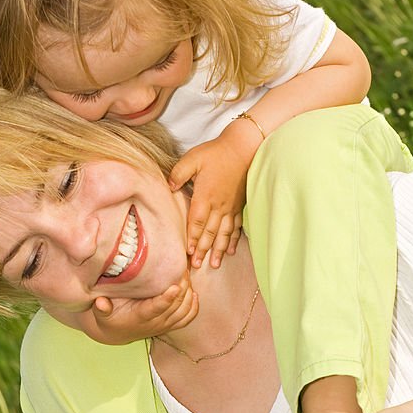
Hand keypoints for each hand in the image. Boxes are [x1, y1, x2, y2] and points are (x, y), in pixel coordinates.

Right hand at [47, 273, 197, 344]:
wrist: (117, 333)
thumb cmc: (110, 318)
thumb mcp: (102, 314)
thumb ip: (101, 308)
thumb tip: (99, 302)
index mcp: (140, 318)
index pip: (156, 309)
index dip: (167, 299)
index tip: (175, 286)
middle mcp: (155, 323)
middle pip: (175, 307)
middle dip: (182, 288)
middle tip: (183, 269)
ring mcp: (164, 325)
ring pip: (184, 311)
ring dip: (188, 293)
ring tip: (186, 276)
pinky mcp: (170, 325)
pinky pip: (187, 318)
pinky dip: (193, 306)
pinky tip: (193, 293)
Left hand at [168, 135, 248, 267]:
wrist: (243, 147)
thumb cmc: (216, 152)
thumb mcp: (193, 158)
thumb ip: (178, 173)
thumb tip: (169, 187)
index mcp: (205, 196)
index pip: (197, 222)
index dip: (192, 238)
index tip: (188, 252)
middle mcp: (218, 206)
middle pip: (210, 232)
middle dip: (203, 250)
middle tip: (197, 265)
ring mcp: (230, 208)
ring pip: (224, 233)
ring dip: (219, 250)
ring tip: (215, 264)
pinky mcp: (239, 206)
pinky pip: (237, 227)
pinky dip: (234, 240)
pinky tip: (232, 251)